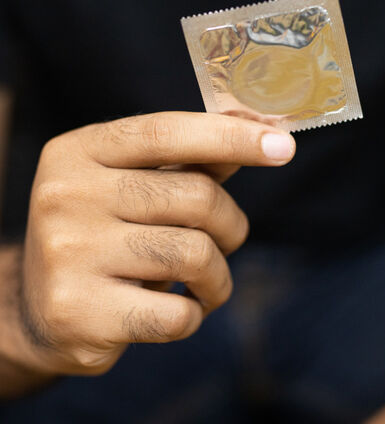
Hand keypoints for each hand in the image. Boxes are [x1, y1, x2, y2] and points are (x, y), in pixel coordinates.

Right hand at [13, 112, 294, 375]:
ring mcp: (69, 254)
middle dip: (232, 224)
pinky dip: (196, 314)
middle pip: (197, 198)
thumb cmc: (107, 229)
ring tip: (205, 281)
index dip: (233, 135)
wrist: (39, 306)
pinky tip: (180, 309)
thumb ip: (193, 158)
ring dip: (219, 275)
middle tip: (228, 237)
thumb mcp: (136, 181)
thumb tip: (258, 132)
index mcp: (81, 150)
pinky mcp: (79, 312)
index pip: (168, 131)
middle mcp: (67, 195)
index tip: (284, 146)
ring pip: (195, 255)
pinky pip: (178, 315)